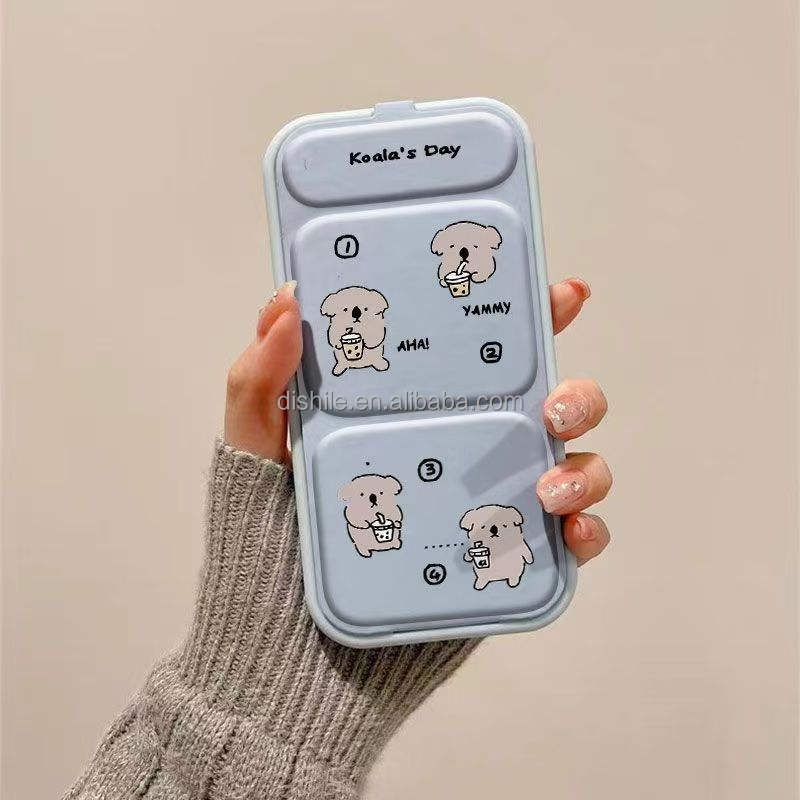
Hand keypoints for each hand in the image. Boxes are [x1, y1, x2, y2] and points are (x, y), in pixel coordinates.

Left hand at [224, 277, 610, 565]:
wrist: (289, 647)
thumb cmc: (268, 536)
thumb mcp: (255, 447)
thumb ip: (261, 377)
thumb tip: (286, 301)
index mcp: (422, 408)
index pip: (483, 352)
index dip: (533, 316)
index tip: (563, 294)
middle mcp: (466, 448)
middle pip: (550, 404)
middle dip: (576, 394)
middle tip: (553, 407)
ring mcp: (490, 504)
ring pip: (573, 467)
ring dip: (584, 468)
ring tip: (547, 487)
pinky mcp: (503, 560)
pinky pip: (567, 542)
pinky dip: (587, 532)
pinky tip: (570, 532)